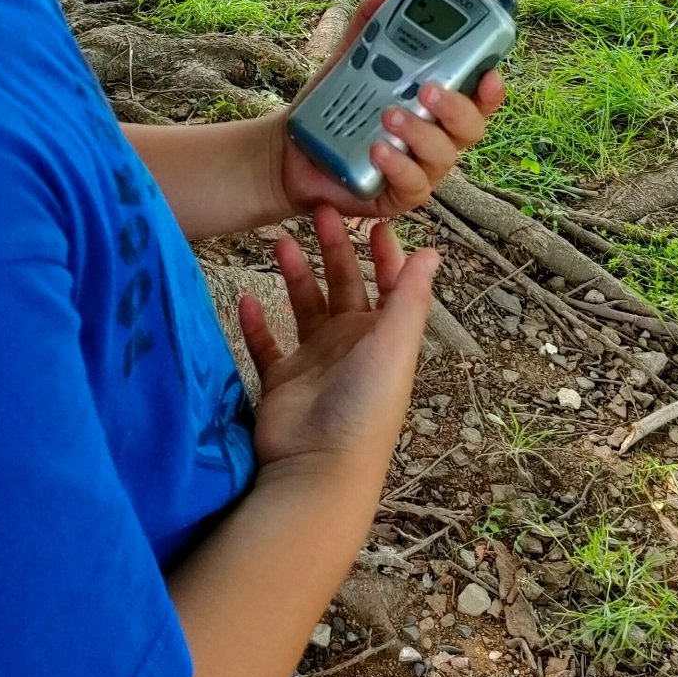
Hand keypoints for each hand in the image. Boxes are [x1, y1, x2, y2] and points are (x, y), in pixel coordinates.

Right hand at [238, 206, 437, 476]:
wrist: (319, 466)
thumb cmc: (364, 405)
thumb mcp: (394, 345)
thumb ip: (410, 296)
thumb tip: (433, 251)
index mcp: (384, 338)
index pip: (389, 286)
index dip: (385, 254)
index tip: (373, 220)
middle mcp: (351, 346)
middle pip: (343, 287)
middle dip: (334, 250)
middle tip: (317, 210)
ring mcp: (315, 364)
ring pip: (304, 308)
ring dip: (294, 276)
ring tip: (276, 241)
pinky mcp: (282, 383)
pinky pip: (266, 345)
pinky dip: (255, 323)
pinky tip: (244, 297)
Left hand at [274, 0, 504, 218]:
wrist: (293, 151)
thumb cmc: (334, 107)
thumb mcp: (351, 58)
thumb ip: (373, 24)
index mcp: (437, 106)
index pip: (477, 96)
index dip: (490, 86)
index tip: (489, 71)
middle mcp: (437, 138)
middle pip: (470, 127)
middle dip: (455, 106)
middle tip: (427, 88)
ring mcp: (422, 170)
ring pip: (442, 155)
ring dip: (420, 133)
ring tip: (389, 115)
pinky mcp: (400, 196)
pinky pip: (412, 184)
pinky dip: (398, 165)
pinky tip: (378, 149)